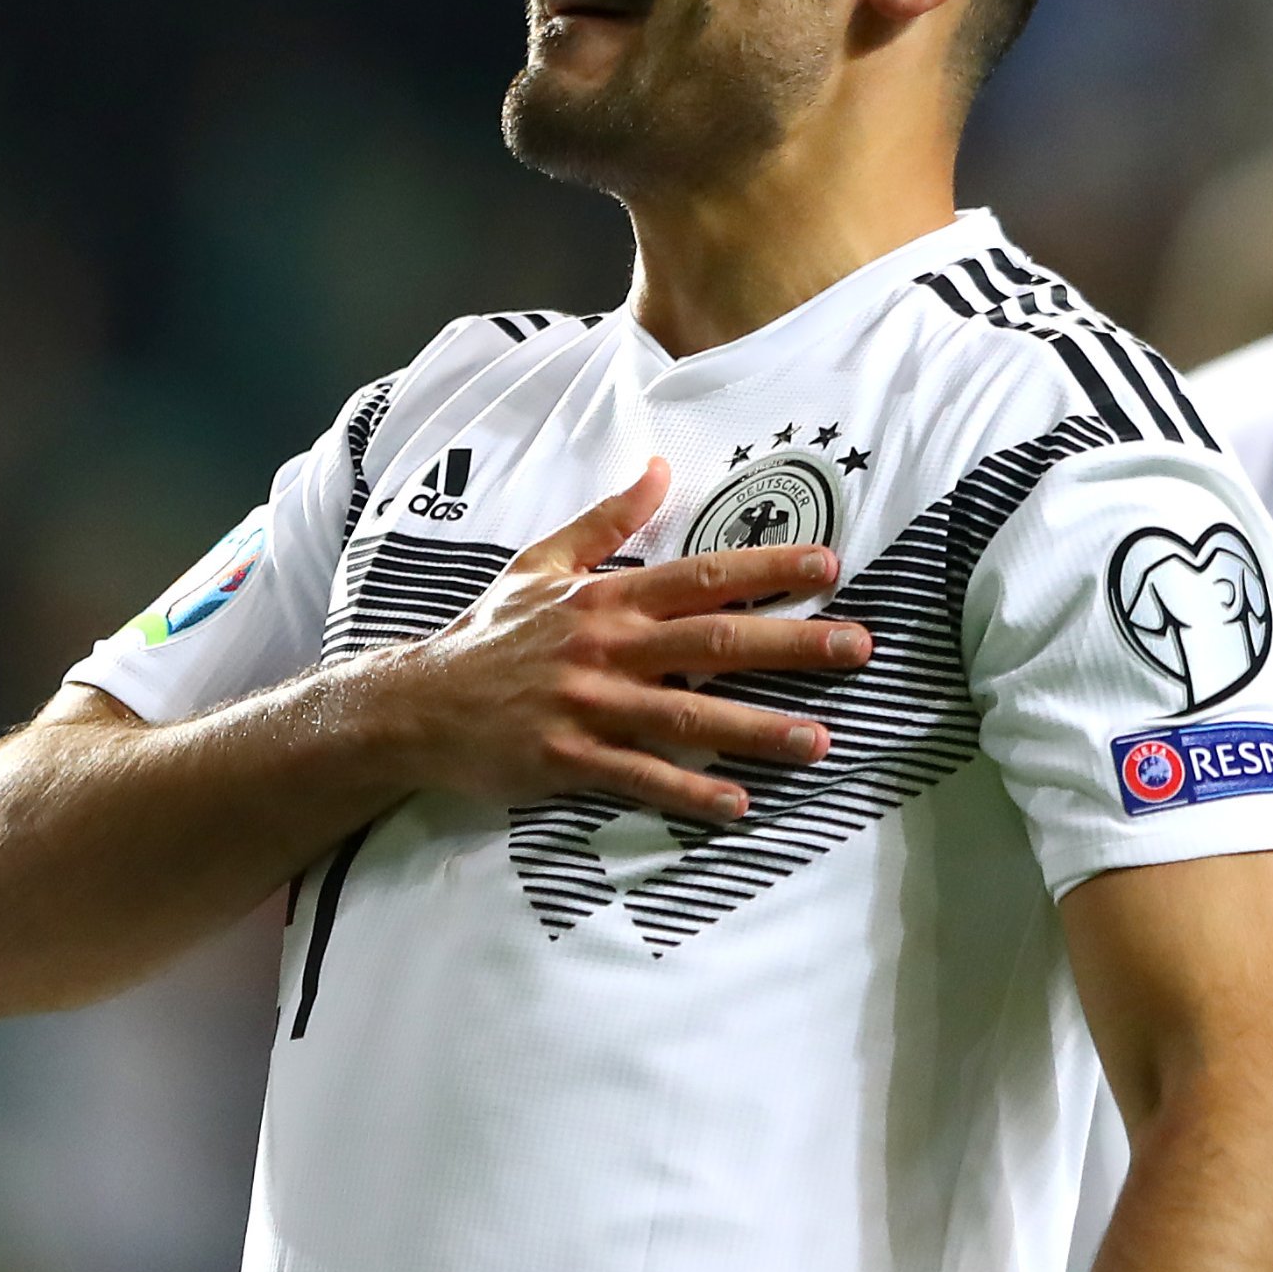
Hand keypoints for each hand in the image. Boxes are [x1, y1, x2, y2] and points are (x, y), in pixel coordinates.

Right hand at [372, 458, 866, 823]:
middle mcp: (603, 647)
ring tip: (818, 740)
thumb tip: (658, 467)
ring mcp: (586, 705)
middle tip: (857, 646)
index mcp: (604, 599)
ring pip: (685, 717)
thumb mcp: (540, 563)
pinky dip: (687, 792)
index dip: (765, 571)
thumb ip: (605, 521)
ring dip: (755, 729)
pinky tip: (736, 804)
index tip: (828, 568)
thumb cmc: (487, 635)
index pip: (699, 578)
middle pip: (710, 642)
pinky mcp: (566, 759)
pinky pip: (637, 777)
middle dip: (789, 644)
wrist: (416, 704)